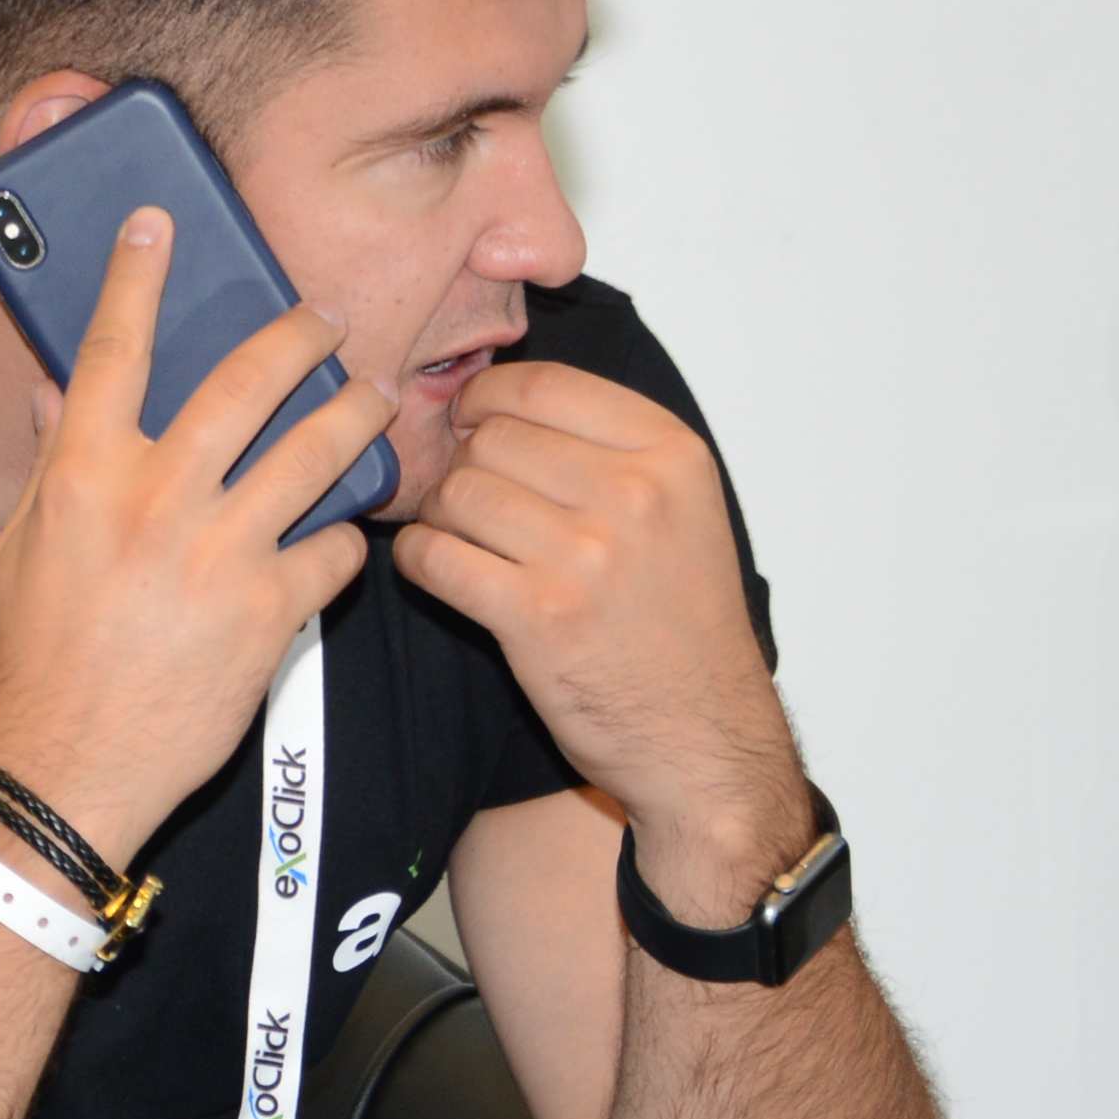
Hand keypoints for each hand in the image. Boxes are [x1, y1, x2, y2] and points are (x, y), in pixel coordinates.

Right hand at [0, 208, 387, 860]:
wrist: (67, 766)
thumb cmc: (37, 660)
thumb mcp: (24, 548)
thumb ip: (51, 463)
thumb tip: (55, 394)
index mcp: (83, 475)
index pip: (112, 350)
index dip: (137, 276)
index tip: (161, 221)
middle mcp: (154, 499)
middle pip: (245, 382)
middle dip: (296, 335)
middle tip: (325, 319)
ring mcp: (217, 552)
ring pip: (314, 452)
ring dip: (355, 415)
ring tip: (375, 399)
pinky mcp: (268, 610)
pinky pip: (331, 551)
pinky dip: (341, 542)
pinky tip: (340, 542)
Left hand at [390, 355, 807, 916]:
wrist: (701, 735)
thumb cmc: (679, 624)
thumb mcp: (680, 509)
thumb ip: (606, 449)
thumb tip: (496, 400)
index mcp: (670, 454)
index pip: (543, 383)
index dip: (488, 399)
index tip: (474, 424)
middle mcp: (633, 493)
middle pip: (492, 438)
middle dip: (463, 465)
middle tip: (467, 502)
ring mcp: (584, 554)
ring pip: (456, 493)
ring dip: (439, 516)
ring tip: (458, 541)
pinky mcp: (536, 615)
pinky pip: (434, 556)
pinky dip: (417, 558)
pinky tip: (434, 568)